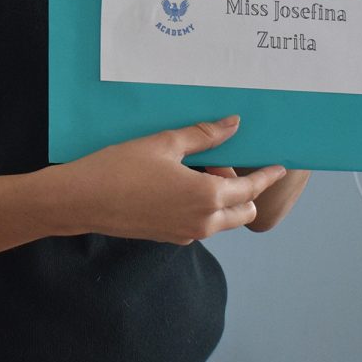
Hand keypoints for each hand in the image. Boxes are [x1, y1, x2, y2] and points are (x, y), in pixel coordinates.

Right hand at [60, 116, 285, 244]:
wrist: (83, 200)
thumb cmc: (121, 167)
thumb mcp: (165, 143)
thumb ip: (204, 136)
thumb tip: (233, 124)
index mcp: (208, 196)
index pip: (251, 188)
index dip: (266, 176)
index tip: (278, 167)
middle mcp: (203, 221)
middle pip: (244, 212)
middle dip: (248, 191)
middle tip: (226, 163)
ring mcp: (186, 233)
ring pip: (223, 221)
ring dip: (225, 201)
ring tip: (200, 171)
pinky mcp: (169, 237)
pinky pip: (200, 225)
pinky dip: (204, 209)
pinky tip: (182, 186)